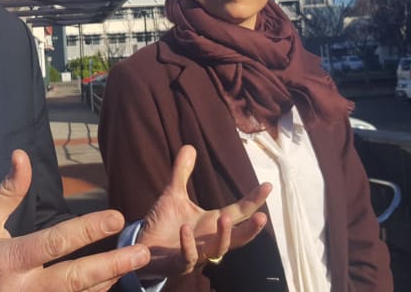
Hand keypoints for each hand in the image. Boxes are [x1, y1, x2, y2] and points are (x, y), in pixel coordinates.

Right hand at [0, 150, 148, 291]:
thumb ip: (7, 191)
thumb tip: (22, 155)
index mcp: (8, 259)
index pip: (55, 242)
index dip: (88, 229)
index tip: (117, 216)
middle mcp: (22, 289)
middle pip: (75, 279)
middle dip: (111, 266)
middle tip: (142, 252)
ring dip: (107, 282)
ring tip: (135, 264)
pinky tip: (110, 283)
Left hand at [135, 145, 270, 278]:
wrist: (142, 246)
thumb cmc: (163, 224)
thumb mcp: (173, 195)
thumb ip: (182, 173)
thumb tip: (190, 146)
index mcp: (211, 223)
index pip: (239, 212)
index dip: (253, 200)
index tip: (268, 185)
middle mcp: (209, 240)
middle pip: (238, 238)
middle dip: (251, 230)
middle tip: (262, 217)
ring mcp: (197, 254)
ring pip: (219, 250)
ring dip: (224, 236)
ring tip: (224, 218)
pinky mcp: (179, 263)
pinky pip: (189, 257)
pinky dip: (188, 244)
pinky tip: (185, 229)